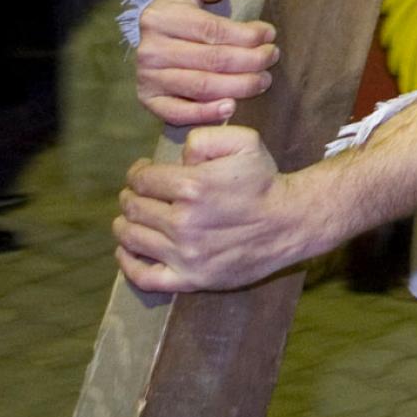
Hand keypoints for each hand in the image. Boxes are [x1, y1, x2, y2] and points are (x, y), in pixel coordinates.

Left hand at [113, 124, 302, 291]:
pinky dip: (128, 264)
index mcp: (192, 186)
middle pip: (133, 208)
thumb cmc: (265, 180)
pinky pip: (145, 277)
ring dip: (125, 225)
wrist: (290, 222)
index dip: (137, 172)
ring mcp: (186, 255)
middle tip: (138, 194)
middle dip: (130, 196)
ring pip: (133, 239)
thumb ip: (204, 137)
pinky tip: (127, 251)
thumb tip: (179, 157)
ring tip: (132, 218)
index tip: (143, 172)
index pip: (141, 179)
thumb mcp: (243, 141)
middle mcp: (183, 222)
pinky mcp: (192, 279)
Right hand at [134, 0, 277, 124]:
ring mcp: (147, 78)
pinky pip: (178, 113)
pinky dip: (206, 114)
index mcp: (159, 17)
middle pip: (212, 61)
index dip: (246, 35)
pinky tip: (231, 108)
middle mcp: (148, 50)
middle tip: (272, 57)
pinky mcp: (150, 100)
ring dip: (239, 86)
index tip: (270, 34)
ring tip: (263, 80)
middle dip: (250, 61)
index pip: (212, 31)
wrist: (163, 23)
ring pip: (202, 87)